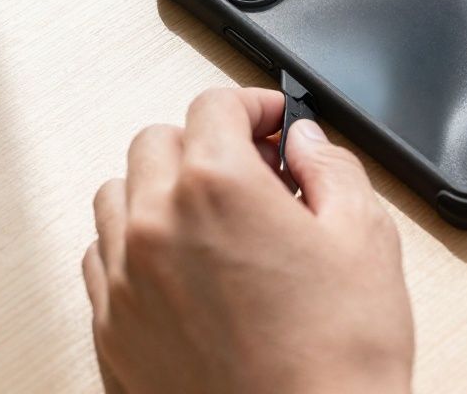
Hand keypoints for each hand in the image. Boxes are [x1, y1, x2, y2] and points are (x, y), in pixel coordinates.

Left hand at [83, 88, 413, 393]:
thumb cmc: (336, 360)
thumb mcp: (365, 239)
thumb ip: (331, 169)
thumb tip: (305, 142)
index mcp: (217, 186)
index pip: (214, 106)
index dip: (253, 105)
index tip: (272, 121)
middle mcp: (156, 224)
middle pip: (158, 142)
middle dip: (206, 143)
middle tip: (252, 172)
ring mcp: (123, 280)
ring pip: (118, 196)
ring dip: (160, 190)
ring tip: (210, 219)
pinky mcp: (110, 330)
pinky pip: (101, 259)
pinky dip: (133, 247)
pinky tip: (179, 269)